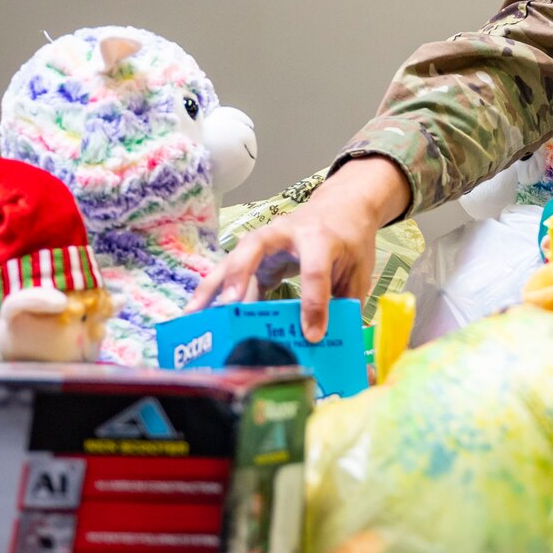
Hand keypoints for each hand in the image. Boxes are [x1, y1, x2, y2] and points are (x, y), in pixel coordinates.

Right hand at [188, 156, 409, 341]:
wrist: (341, 207)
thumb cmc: (349, 241)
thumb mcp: (358, 271)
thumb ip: (346, 304)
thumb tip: (336, 345)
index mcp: (321, 238)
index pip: (315, 272)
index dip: (313, 305)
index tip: (312, 335)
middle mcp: (287, 234)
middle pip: (255, 248)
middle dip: (240, 276)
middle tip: (230, 305)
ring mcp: (265, 241)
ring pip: (233, 259)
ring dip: (213, 287)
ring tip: (194, 316)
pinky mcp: (254, 254)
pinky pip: (230, 272)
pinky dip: (213, 292)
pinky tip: (197, 315)